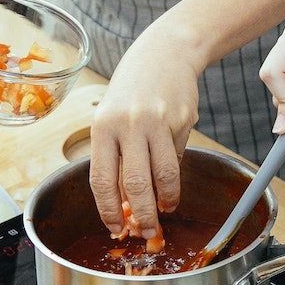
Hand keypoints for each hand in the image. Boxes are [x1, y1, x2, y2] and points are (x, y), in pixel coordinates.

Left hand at [89, 34, 202, 237]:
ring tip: (165, 209)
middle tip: (147, 232)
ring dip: (165, 200)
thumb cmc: (132, 88)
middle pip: (135, 184)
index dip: (109, 210)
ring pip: (164, 175)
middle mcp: (129, 124)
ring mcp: (157, 122)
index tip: (115, 228)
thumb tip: (124, 201)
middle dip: (142, 215)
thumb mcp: (112, 117)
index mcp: (103, 126)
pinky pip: (178, 157)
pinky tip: (171, 183)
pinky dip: (175, 176)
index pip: (102, 179)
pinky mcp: (182, 121)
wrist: (165, 53)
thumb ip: (115, 155)